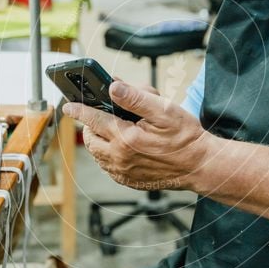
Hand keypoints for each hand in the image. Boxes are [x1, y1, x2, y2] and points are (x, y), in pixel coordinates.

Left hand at [62, 80, 211, 190]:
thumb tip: (113, 86)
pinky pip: (107, 167)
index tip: (68, 105)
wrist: (200, 166)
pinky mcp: (128, 181)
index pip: (92, 119)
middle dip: (90, 125)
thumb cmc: (185, 137)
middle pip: (90, 138)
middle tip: (99, 115)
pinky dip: (107, 155)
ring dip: (98, 140)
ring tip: (111, 129)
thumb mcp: (164, 110)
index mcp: (126, 138)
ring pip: (97, 154)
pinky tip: (120, 146)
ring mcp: (122, 172)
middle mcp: (120, 158)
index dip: (79, 109)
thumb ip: (136, 98)